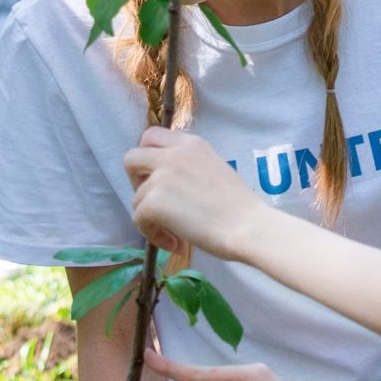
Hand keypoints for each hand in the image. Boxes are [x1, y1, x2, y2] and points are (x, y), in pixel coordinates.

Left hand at [124, 128, 260, 257]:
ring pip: (136, 198)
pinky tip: (177, 244)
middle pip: (131, 158)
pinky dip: (154, 235)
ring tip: (176, 234)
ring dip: (151, 218)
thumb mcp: (215, 170)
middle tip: (155, 202)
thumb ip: (190, 168)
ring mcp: (160, 177)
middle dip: (136, 181)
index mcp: (191, 144)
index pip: (152, 136)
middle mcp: (173, 154)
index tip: (157, 177)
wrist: (248, 227)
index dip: (148, 157)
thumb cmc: (241, 208)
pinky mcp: (153, 202)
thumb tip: (168, 187)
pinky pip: (139, 220)